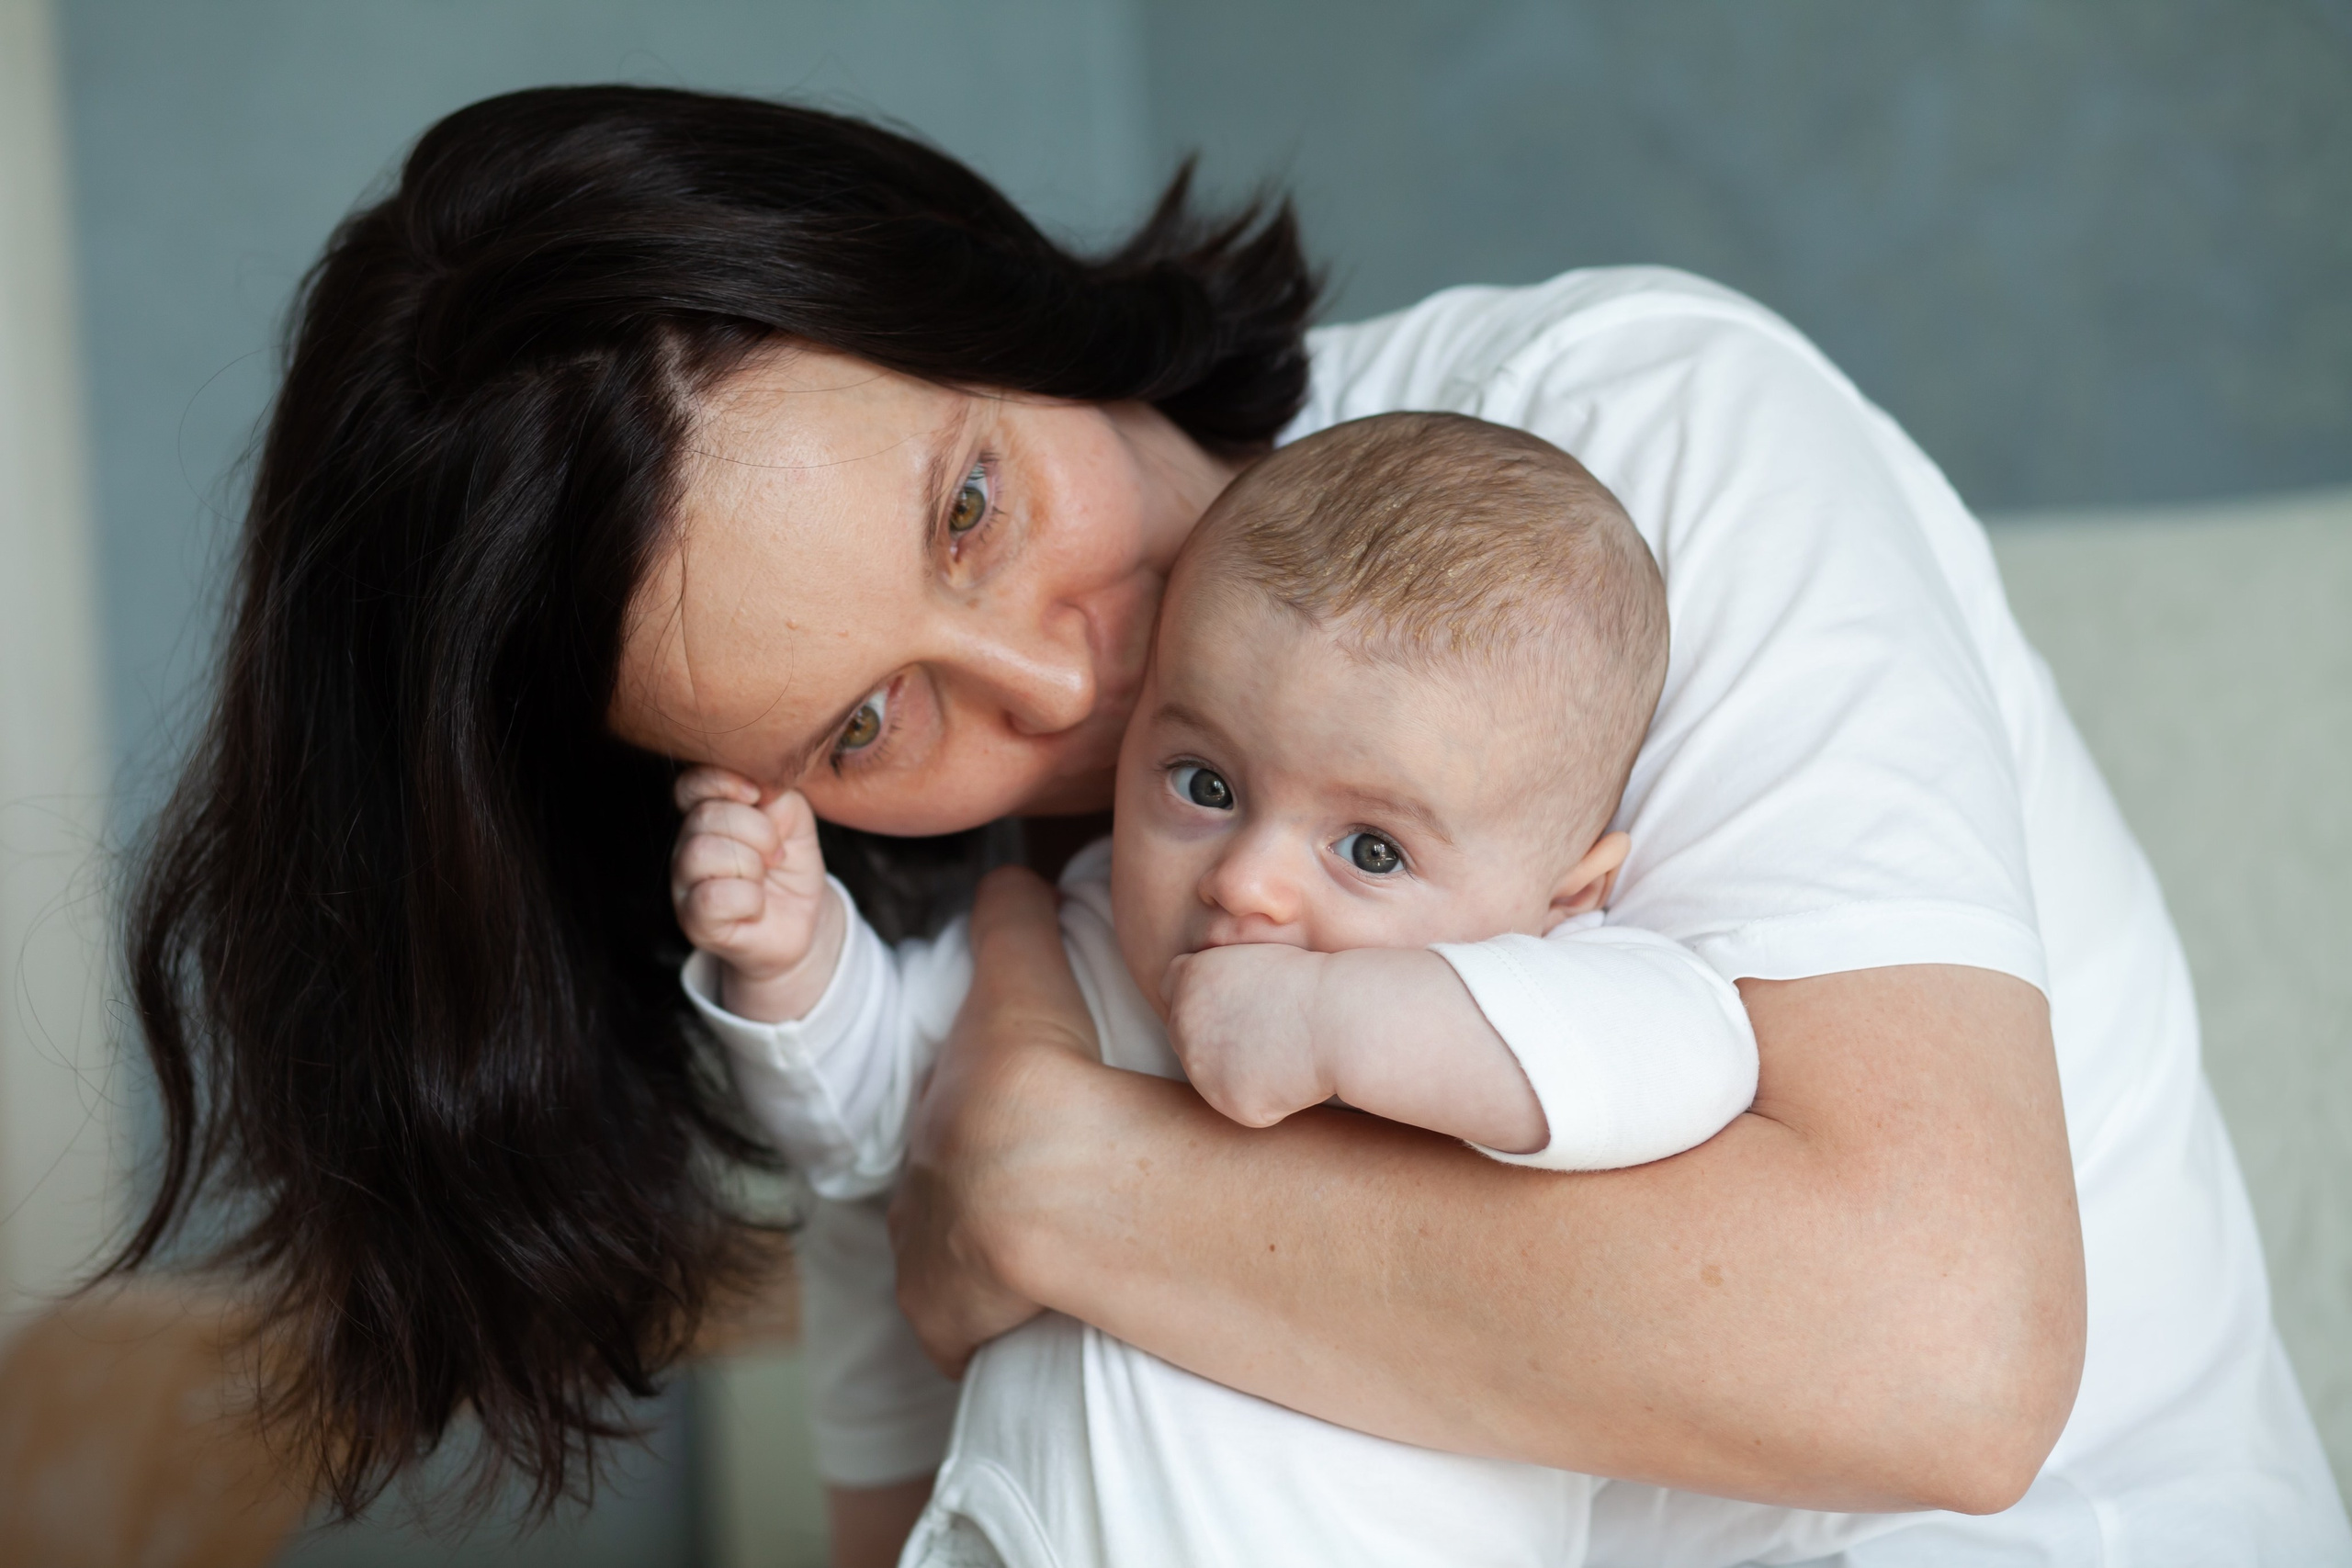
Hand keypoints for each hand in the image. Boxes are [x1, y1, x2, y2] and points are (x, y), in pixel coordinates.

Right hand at [669, 766, 843, 1021]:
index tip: (757, 796)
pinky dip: (749, 899)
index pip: (689, 785)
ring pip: (704, 853)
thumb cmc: (790, 867)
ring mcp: (685, 884)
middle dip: (757, 831)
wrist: (803, 922)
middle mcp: (687, 846)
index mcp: (707, 815)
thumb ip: (778, 795)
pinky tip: (756, 905)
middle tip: (776, 853)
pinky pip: (714, 896)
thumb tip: (760, 788)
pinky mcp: (694, 921)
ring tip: (764, 879)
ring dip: (752, 865)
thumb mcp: (796, 821)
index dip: (721, 781)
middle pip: (705, 816)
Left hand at [889, 867, 1099, 1376]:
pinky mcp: (944, 1321)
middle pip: (946, 1186)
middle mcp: (917, 1186)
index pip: (950, 1109)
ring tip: (1044, 1258)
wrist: (1045, 1191)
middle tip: (1043, 1187)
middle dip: (981, 1187)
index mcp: (941, 1111)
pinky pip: (962, 1326)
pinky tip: (1031, 1314)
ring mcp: (926, 1260)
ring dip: (984, 1260)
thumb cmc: (1044, 1078)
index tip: (1009, 1113)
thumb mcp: (1029, 978)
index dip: (979, 1106)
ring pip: (948, 1259)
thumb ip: (1015, 921)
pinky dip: (988, 1322)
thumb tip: (1014, 876)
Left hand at [1161, 943, 1333, 1127]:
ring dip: (1238, 1068)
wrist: (1341, 1020)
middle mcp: (1183, 1024)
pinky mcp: (1228, 1103)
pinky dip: (1267, 1096)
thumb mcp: (1257, 960)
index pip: (1172, 984)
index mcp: (1189, 978)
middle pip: (1185, 1032)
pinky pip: (1243, 1102)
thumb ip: (1222, 980)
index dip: (1201, 991)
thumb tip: (1214, 1004)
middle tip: (1261, 1028)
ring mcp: (1201, 1068)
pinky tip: (1295, 1077)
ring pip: (1211, 1072)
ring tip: (1285, 1050)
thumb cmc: (1316, 982)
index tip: (1231, 995)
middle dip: (1213, 1033)